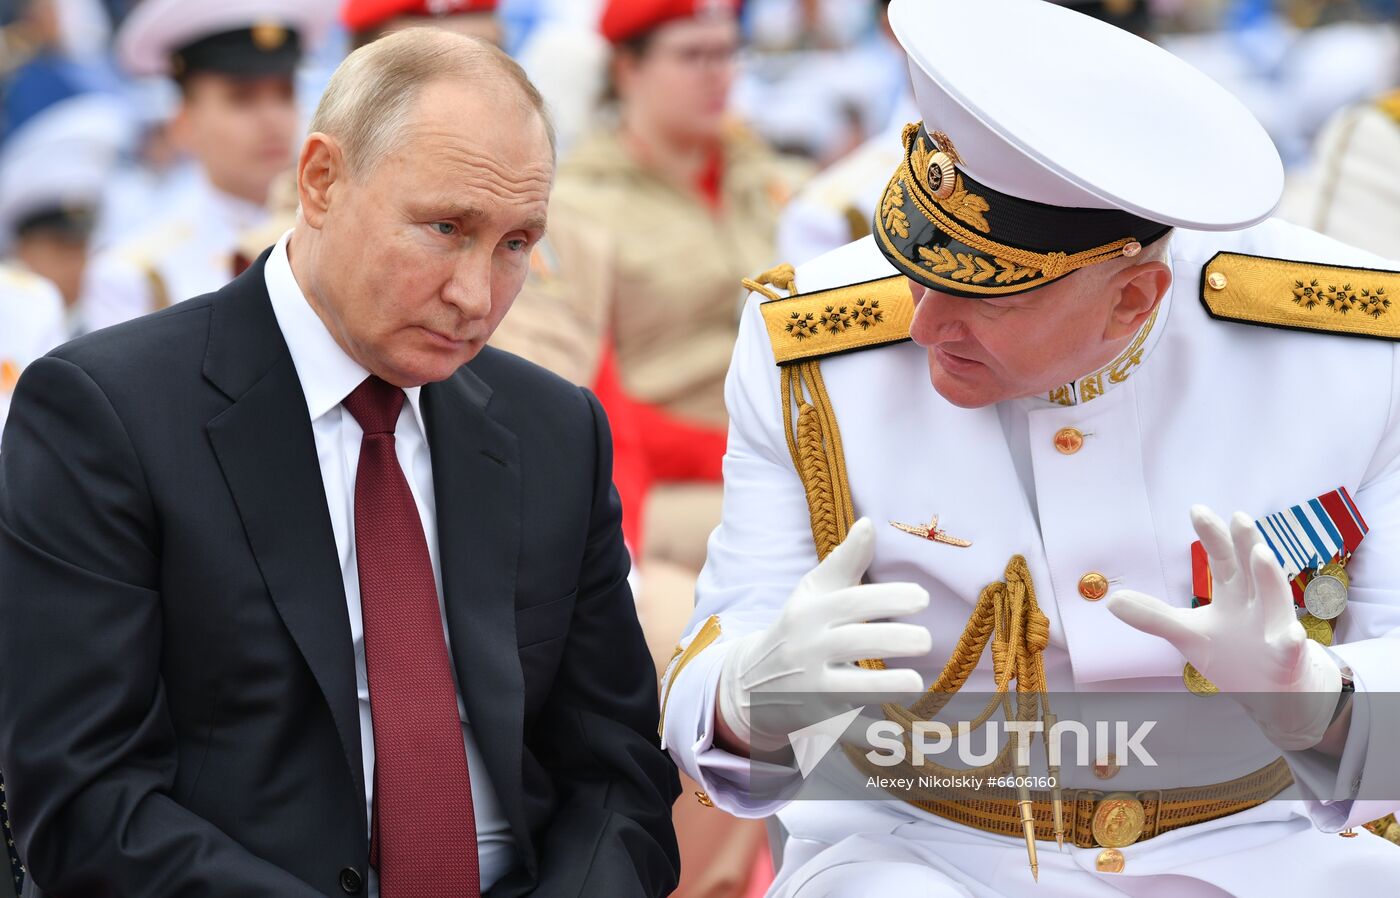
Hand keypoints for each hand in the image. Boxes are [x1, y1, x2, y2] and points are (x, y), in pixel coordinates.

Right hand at [716, 518, 930, 753]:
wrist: (750, 682)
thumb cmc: (797, 628)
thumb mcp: (813, 593)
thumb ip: (845, 561)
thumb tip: (870, 523)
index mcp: (810, 613)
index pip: (851, 602)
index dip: (887, 598)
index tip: (922, 598)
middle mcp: (808, 648)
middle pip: (853, 642)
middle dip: (890, 640)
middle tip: (926, 640)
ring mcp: (810, 687)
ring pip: (848, 687)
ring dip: (882, 686)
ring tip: (916, 681)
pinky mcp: (815, 719)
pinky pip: (845, 729)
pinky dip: (869, 736)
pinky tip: (899, 739)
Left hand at [1107, 505, 1341, 749]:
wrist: (1271, 690)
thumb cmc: (1231, 653)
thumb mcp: (1188, 633)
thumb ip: (1153, 615)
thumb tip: (1111, 600)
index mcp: (1233, 593)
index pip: (1223, 558)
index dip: (1212, 535)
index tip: (1196, 508)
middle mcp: (1257, 603)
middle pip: (1249, 569)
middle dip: (1245, 543)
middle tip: (1238, 517)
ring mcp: (1274, 628)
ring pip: (1275, 599)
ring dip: (1269, 578)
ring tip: (1261, 553)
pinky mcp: (1286, 659)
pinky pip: (1290, 649)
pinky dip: (1291, 641)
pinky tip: (1292, 635)